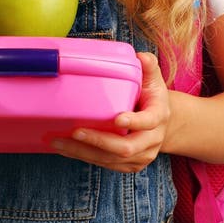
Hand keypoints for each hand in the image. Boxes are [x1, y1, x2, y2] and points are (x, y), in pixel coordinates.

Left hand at [50, 52, 169, 172]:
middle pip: (126, 148)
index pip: (148, 121)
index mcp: (159, 116)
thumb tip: (140, 57)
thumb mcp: (153, 79)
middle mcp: (152, 140)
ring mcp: (141, 156)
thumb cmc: (152, 96)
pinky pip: (106, 164)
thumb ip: (148, 66)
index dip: (134, 122)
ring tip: (60, 142)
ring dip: (84, 152)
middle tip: (75, 132)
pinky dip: (85, 157)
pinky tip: (66, 149)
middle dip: (99, 141)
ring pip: (112, 159)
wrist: (163, 124)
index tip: (117, 119)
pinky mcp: (129, 165)